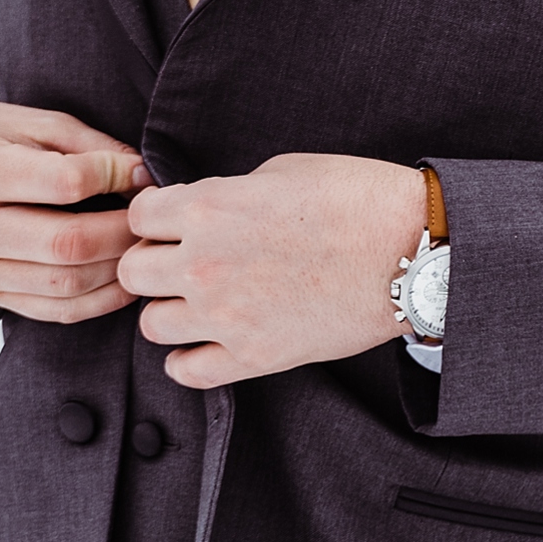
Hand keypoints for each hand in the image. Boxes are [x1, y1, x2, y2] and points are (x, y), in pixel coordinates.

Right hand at [0, 101, 150, 324]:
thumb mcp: (24, 121)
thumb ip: (85, 144)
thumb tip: (141, 176)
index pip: (64, 183)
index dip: (114, 175)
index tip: (137, 170)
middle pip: (68, 245)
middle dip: (125, 231)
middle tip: (152, 216)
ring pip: (65, 286)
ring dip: (119, 269)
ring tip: (142, 244)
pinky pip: (55, 311)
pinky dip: (100, 299)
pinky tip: (123, 275)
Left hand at [117, 152, 427, 388]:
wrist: (411, 251)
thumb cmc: (356, 199)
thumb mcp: (281, 170)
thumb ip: (227, 193)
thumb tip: (202, 210)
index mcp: (210, 207)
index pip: (138, 217)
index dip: (154, 218)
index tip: (172, 222)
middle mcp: (206, 262)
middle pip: (132, 273)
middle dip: (152, 264)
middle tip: (179, 261)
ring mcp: (227, 315)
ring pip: (150, 325)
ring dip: (169, 310)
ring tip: (197, 301)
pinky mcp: (255, 356)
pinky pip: (187, 371)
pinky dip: (189, 358)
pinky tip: (208, 340)